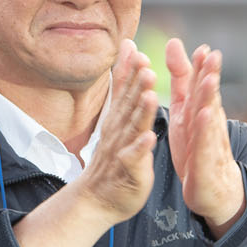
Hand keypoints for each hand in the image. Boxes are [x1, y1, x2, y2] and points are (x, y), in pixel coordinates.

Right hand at [72, 40, 159, 227]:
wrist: (97, 198)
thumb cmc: (113, 156)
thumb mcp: (118, 115)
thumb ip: (123, 83)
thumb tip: (128, 48)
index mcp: (119, 118)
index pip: (125, 91)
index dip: (131, 72)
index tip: (137, 51)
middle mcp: (119, 131)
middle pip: (128, 106)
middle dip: (136, 86)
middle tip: (145, 65)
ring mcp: (122, 151)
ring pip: (132, 129)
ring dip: (140, 113)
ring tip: (149, 96)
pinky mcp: (129, 171)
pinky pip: (134, 159)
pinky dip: (141, 149)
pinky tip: (149, 139)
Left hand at [165, 38, 243, 234]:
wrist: (212, 189)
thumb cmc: (197, 145)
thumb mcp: (184, 108)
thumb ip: (181, 78)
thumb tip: (173, 43)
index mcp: (199, 109)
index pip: (200, 84)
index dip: (201, 67)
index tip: (203, 48)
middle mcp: (208, 122)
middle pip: (209, 96)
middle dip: (211, 76)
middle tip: (213, 55)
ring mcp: (209, 142)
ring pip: (209, 117)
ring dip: (210, 99)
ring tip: (209, 80)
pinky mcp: (205, 163)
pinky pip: (204, 145)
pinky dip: (204, 131)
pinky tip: (203, 117)